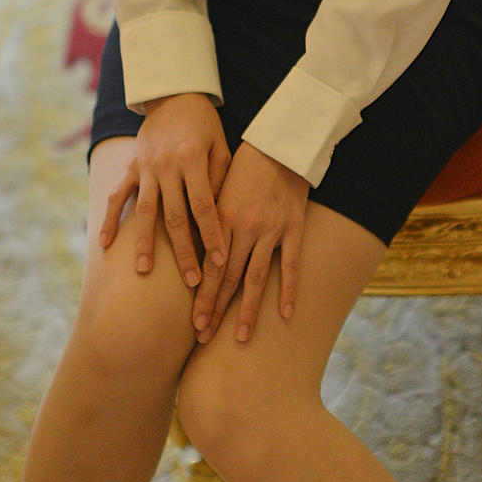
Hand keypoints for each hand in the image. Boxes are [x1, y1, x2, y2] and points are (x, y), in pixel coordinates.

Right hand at [99, 93, 229, 287]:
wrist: (173, 93)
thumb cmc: (204, 124)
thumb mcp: (220, 145)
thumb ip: (218, 179)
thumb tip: (217, 218)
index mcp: (192, 160)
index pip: (204, 207)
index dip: (211, 236)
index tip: (218, 263)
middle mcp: (166, 166)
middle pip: (174, 216)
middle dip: (183, 251)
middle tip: (192, 282)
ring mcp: (144, 168)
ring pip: (143, 211)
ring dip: (143, 243)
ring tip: (144, 271)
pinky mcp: (130, 167)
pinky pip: (116, 196)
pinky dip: (109, 220)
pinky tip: (104, 244)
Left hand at [193, 142, 308, 344]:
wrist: (280, 144)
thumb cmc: (244, 167)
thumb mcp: (217, 189)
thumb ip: (205, 221)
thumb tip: (188, 249)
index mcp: (220, 219)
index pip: (208, 267)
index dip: (202, 297)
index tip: (194, 323)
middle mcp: (243, 228)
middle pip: (227, 278)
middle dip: (215, 310)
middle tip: (204, 337)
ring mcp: (270, 230)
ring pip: (255, 277)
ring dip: (247, 310)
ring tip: (242, 337)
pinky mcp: (292, 227)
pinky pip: (291, 265)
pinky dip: (288, 290)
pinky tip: (286, 314)